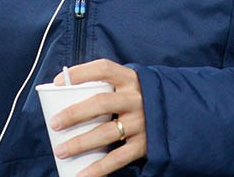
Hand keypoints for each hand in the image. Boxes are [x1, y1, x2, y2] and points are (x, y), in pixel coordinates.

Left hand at [49, 59, 146, 176]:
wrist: (179, 114)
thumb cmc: (138, 98)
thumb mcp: (128, 85)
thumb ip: (105, 87)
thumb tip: (64, 94)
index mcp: (130, 79)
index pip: (103, 68)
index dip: (79, 73)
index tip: (56, 82)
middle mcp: (136, 99)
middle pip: (101, 103)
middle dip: (75, 113)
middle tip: (54, 123)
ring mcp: (141, 122)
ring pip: (106, 133)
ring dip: (80, 143)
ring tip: (60, 150)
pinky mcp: (144, 144)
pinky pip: (118, 158)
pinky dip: (98, 168)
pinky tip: (81, 174)